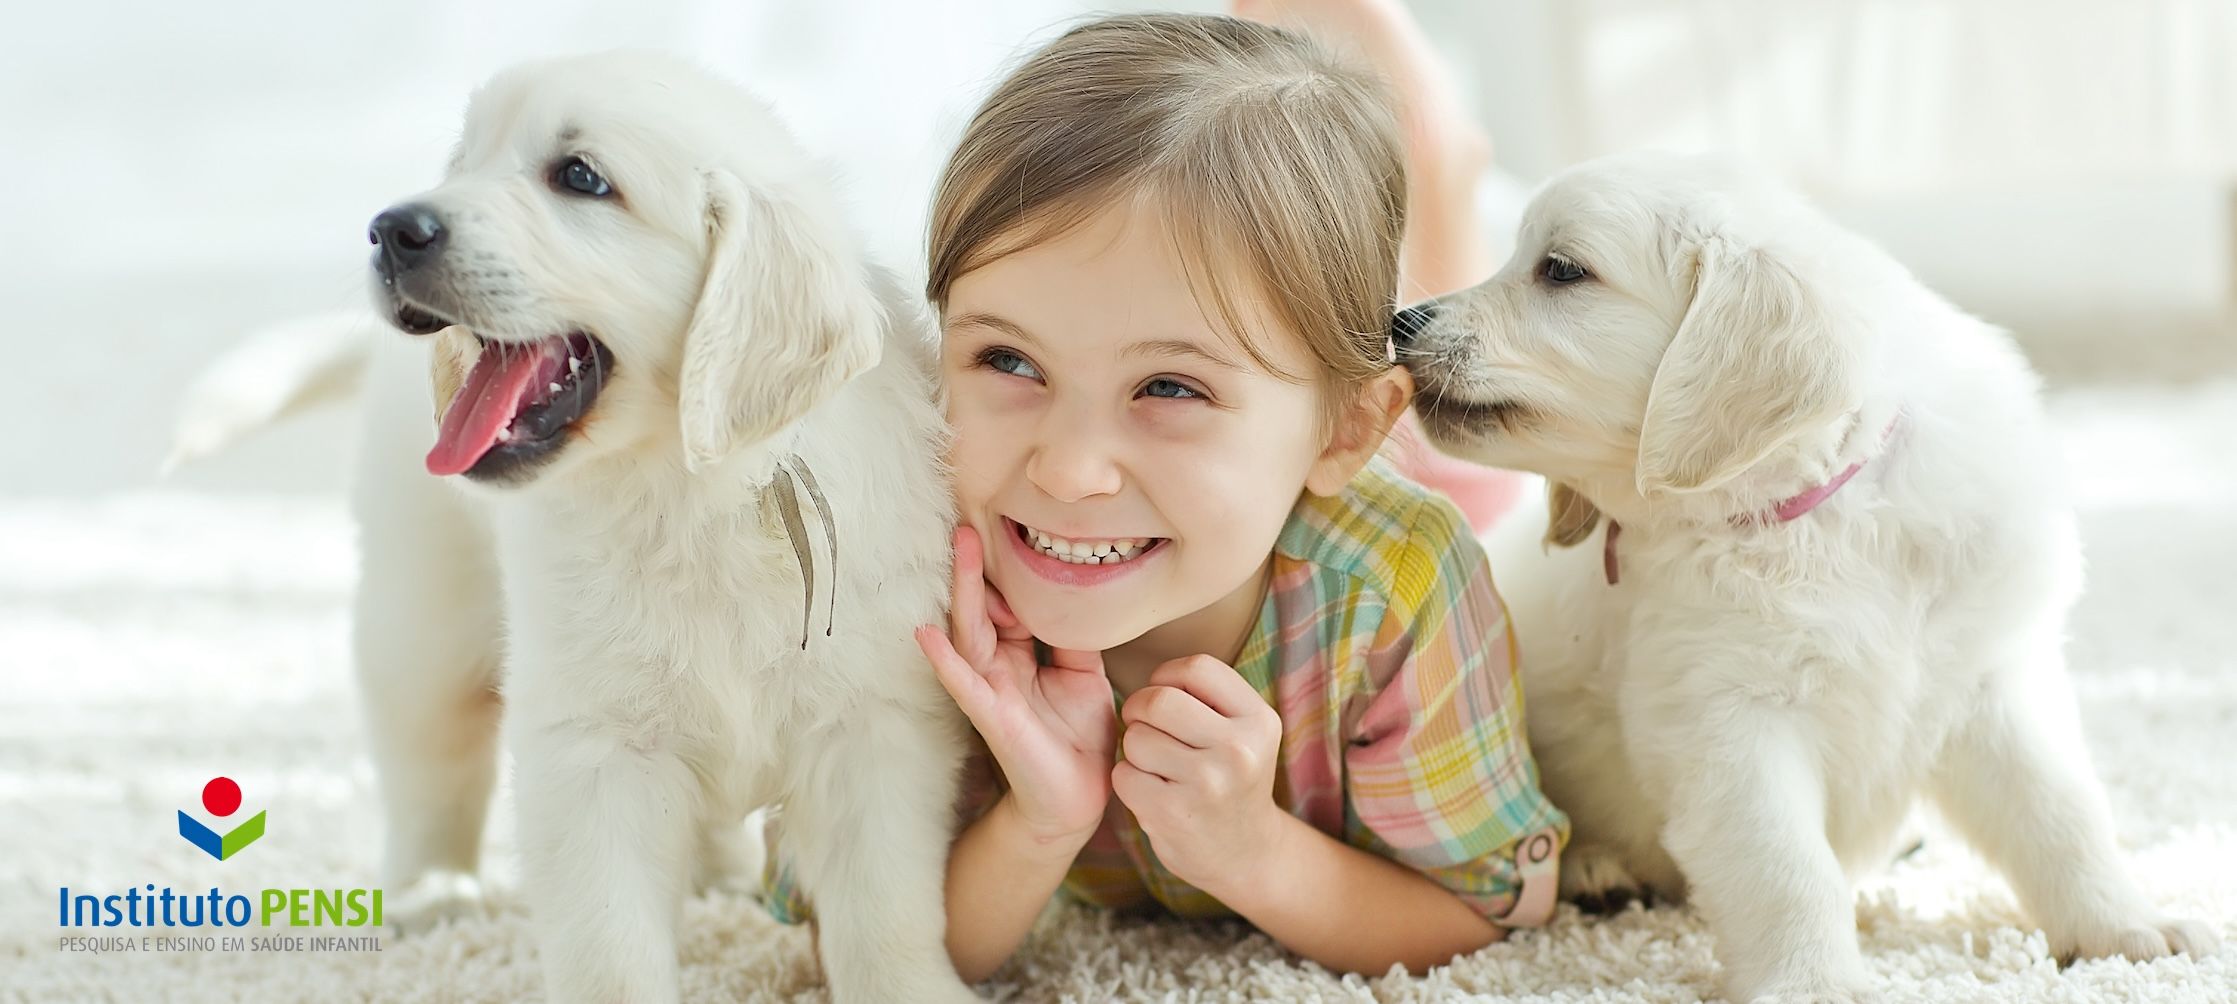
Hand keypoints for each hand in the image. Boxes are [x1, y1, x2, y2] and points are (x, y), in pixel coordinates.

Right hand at [918, 525, 1114, 846]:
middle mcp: (1000, 667)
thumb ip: (1076, 637)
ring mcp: (991, 690)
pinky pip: (964, 685)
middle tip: (968, 525)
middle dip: (975, 569)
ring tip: (957, 553)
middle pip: (982, 609)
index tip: (1007, 530)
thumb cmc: (1078, 736)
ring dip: (963, 594)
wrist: (1079, 798)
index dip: (1008, 573)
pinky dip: (944, 660)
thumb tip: (1078, 594)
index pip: (1010, 604)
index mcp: (1022, 654)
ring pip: (971, 634)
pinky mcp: (992, 718)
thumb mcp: (1085, 675)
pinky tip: (926, 636)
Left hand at [1110, 654, 1287, 893]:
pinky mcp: (1173, 814)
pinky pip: (1124, 775)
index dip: (1166, 676)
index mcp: (1258, 720)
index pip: (1196, 668)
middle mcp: (1238, 750)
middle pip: (1158, 700)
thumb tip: (1153, 669)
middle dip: (1139, 708)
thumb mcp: (1246, 732)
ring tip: (1155, 764)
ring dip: (1134, 748)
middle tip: (1144, 724)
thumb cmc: (1232, 778)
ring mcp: (1206, 784)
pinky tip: (1150, 791)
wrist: (1245, 853)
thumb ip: (1211, 696)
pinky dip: (1128, 779)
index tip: (1164, 694)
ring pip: (1136, 737)